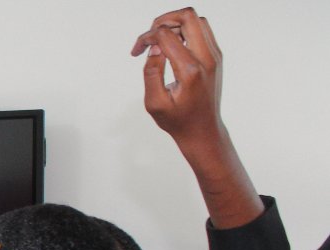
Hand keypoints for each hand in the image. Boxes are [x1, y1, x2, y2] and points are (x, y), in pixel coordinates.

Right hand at [133, 8, 223, 143]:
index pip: (166, 35)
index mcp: (190, 70)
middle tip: (150, 37)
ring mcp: (214, 56)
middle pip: (188, 16)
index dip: (146, 38)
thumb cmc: (178, 120)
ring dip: (174, 24)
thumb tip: (155, 47)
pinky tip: (171, 46)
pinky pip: (201, 30)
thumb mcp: (154, 102)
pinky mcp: (216, 56)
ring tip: (160, 41)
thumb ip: (151, 72)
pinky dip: (184, 31)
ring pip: (196, 20)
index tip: (137, 51)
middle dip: (163, 21)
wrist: (203, 130)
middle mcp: (207, 59)